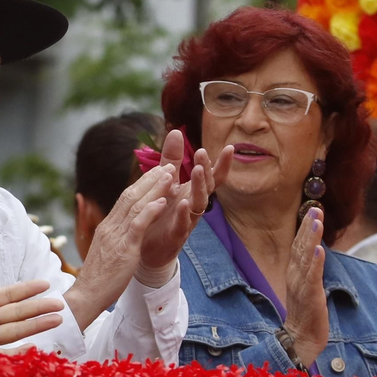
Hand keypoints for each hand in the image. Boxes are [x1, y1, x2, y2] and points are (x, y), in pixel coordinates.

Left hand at [0, 254, 64, 349]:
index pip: (5, 295)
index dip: (25, 289)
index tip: (45, 284)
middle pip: (16, 312)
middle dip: (38, 308)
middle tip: (61, 303)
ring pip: (15, 330)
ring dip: (36, 325)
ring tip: (57, 319)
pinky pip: (1, 355)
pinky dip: (18, 353)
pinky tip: (34, 348)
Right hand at [64, 162, 174, 329]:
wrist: (86, 296)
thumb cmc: (97, 279)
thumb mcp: (107, 252)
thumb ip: (115, 239)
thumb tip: (122, 231)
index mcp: (107, 227)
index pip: (124, 199)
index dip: (142, 184)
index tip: (156, 173)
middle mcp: (110, 227)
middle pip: (130, 195)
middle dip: (150, 179)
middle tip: (168, 166)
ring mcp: (116, 236)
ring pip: (135, 205)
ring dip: (155, 188)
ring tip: (170, 175)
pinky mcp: (124, 249)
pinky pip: (138, 225)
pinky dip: (151, 210)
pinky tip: (163, 201)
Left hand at [137, 130, 232, 278]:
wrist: (146, 245)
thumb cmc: (160, 211)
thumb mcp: (166, 182)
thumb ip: (172, 159)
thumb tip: (177, 131)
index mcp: (192, 191)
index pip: (212, 176)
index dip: (222, 164)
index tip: (230, 148)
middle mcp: (194, 205)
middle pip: (207, 187)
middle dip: (207, 171)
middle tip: (203, 154)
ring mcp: (187, 220)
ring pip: (198, 204)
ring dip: (199, 188)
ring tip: (198, 171)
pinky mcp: (176, 235)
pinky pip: (182, 224)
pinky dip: (183, 213)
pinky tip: (182, 203)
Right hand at [281, 207, 328, 367]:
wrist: (302, 338)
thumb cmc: (306, 312)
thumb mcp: (307, 285)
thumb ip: (310, 268)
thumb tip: (315, 250)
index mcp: (295, 271)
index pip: (300, 244)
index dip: (306, 227)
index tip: (314, 209)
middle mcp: (295, 274)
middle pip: (301, 246)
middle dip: (309, 226)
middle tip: (316, 208)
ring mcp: (302, 285)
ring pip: (306, 257)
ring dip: (311, 238)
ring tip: (316, 221)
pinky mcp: (310, 296)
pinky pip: (312, 277)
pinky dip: (315, 263)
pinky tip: (318, 250)